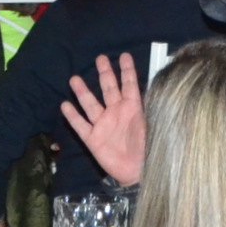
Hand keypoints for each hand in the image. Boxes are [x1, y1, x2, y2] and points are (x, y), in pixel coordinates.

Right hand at [62, 53, 144, 187]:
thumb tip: (160, 88)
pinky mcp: (92, 139)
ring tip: (74, 78)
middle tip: (100, 58)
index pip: (130, 84)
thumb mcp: (154, 125)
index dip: (127, 70)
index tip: (124, 55)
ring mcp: (103, 124)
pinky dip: (72, 116)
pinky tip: (65, 105)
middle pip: (109, 89)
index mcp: (134, 108)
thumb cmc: (149, 147)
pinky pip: (80, 125)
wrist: (138, 171)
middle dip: (105, 73)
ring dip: (83, 92)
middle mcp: (116, 112)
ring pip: (90, 104)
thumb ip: (151, 108)